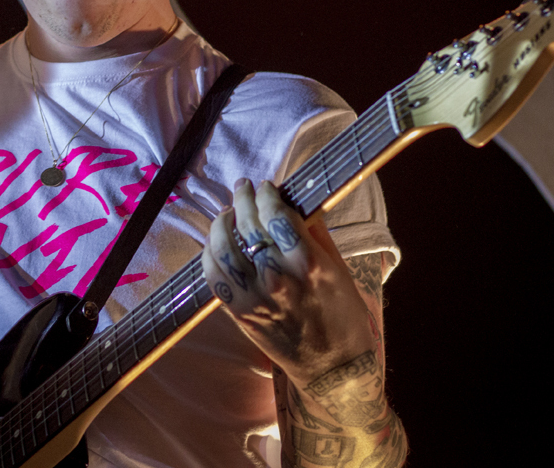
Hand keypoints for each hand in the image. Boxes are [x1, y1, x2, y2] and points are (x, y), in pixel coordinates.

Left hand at [200, 179, 376, 384]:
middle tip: (243, 187)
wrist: (333, 368)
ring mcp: (254, 297)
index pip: (276, 215)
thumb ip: (314, 232)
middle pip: (248, 226)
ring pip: (223, 248)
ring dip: (221, 222)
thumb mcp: (338, 268)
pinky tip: (217, 241)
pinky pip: (213, 275)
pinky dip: (210, 252)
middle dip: (243, 199)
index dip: (267, 195)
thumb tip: (293, 200)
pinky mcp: (239, 312)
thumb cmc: (342, 314)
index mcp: (308, 264)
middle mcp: (278, 278)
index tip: (266, 186)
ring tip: (227, 212)